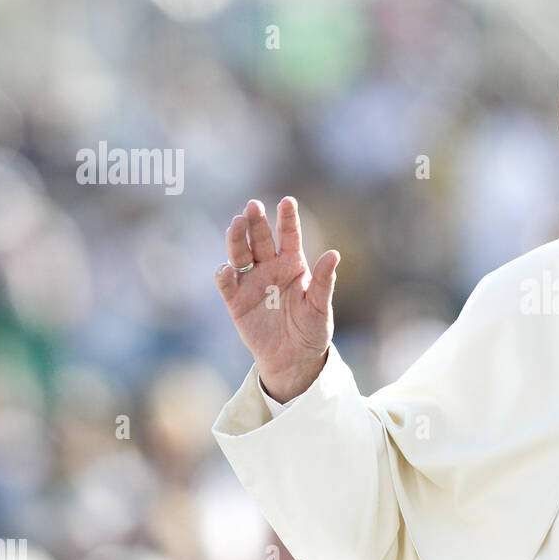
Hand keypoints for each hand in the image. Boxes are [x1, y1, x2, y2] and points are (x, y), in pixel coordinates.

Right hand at [216, 197, 339, 401]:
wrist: (294, 358)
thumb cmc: (312, 330)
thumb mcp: (320, 306)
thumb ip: (323, 281)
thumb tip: (334, 254)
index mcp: (293, 264)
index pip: (289, 236)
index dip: (287, 218)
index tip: (287, 201)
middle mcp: (269, 267)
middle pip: (260, 239)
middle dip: (256, 222)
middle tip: (253, 206)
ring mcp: (251, 282)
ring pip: (240, 255)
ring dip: (236, 239)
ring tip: (236, 224)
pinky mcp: (236, 300)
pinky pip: (227, 284)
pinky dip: (224, 275)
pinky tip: (226, 268)